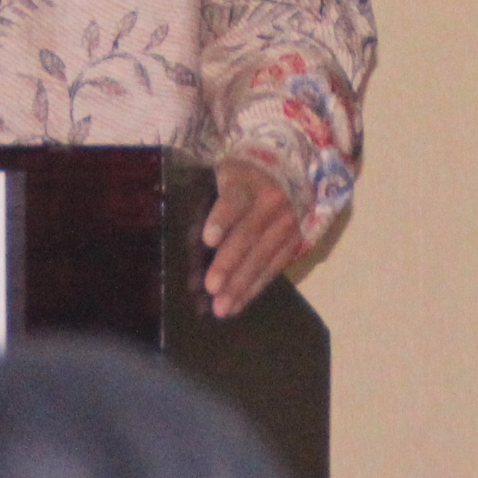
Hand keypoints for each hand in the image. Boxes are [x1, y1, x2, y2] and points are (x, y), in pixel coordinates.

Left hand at [199, 158, 301, 319]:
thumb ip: (206, 196)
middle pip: (247, 234)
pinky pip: (273, 268)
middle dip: (228, 263)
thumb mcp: (223, 174)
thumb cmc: (240, 176)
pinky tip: (237, 305)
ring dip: (240, 285)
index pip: (234, 200)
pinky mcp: (294, 240)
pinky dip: (254, 289)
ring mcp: (286, 222)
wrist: (289, 170)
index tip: (208, 239)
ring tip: (221, 307)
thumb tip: (183, 236)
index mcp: (246, 180)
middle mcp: (271, 200)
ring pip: (262, 257)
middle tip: (210, 287)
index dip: (222, 219)